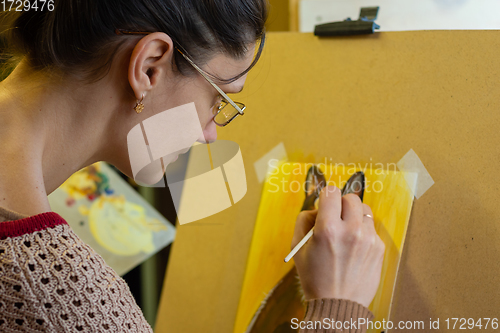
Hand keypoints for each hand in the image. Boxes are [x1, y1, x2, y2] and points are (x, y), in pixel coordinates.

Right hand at [291, 185, 384, 307]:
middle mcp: (350, 230)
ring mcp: (368, 239)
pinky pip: (371, 228)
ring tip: (346, 231)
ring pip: (364, 210)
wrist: (337, 304)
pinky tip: (353, 247)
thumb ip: (304, 220)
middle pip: (350, 197)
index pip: (331, 192)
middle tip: (335, 216)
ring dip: (354, 216)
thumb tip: (317, 206)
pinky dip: (362, 231)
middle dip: (341, 204)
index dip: (326, 196)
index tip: (325, 203)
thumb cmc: (315, 277)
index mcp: (327, 229)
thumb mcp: (298, 247)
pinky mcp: (378, 247)